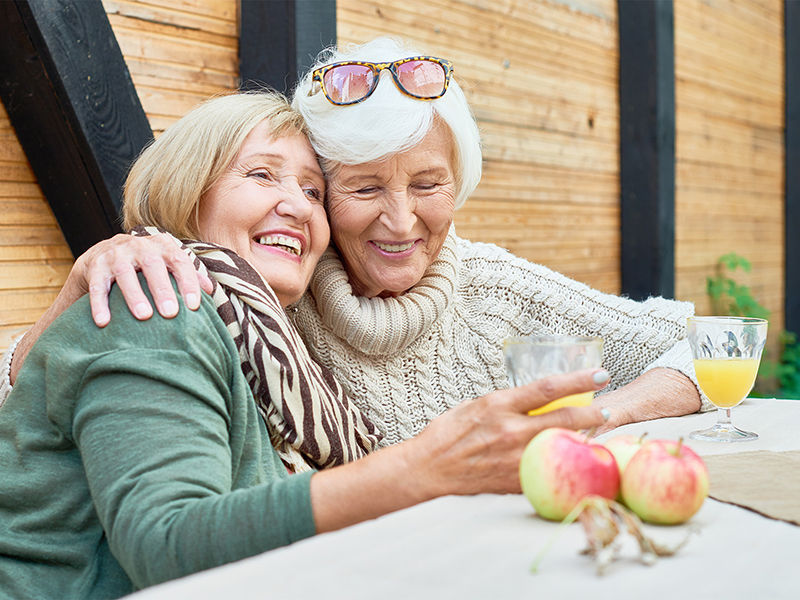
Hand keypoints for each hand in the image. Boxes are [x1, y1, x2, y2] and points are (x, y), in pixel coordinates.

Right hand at [68, 233, 213, 326]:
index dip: (188, 282)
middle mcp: (139, 244)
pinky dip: (99, 303)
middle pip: (152, 264)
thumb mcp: (167, 264)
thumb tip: (211, 290)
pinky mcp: (94, 265)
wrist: (102, 255)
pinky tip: (103, 322)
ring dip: (134, 295)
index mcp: (162, 244)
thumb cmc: (145, 266)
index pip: (179, 261)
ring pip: (124, 273)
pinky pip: (97, 285)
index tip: (194, 305)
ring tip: (143, 316)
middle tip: (170, 313)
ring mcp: (115, 253)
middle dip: (162, 289)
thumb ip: (188, 275)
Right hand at [409, 369, 610, 496]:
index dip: (579, 380)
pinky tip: (572, 460)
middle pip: (564, 418)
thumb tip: (535, 399)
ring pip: (561, 445)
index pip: (548, 388)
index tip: (601, 374)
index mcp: (498, 406)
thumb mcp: (475, 406)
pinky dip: (563, 463)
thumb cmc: (447, 434)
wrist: (428, 471)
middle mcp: (510, 431)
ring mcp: (514, 458)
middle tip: (607, 408)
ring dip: (584, 439)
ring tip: (596, 434)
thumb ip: (506, 403)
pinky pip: (547, 469)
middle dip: (593, 412)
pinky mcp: (515, 481)